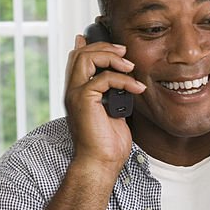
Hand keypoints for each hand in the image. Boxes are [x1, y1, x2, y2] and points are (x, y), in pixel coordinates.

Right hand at [63, 33, 145, 174]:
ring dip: (111, 57)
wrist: (101, 162)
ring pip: (86, 57)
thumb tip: (124, 81)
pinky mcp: (84, 99)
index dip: (92, 46)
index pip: (77, 60)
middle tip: (125, 52)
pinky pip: (104, 77)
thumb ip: (114, 94)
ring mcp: (76, 94)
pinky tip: (136, 88)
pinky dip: (124, 80)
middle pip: (80, 53)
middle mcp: (72, 91)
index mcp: (77, 93)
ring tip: (130, 66)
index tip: (115, 47)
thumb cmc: (108, 144)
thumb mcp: (113, 112)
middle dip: (104, 47)